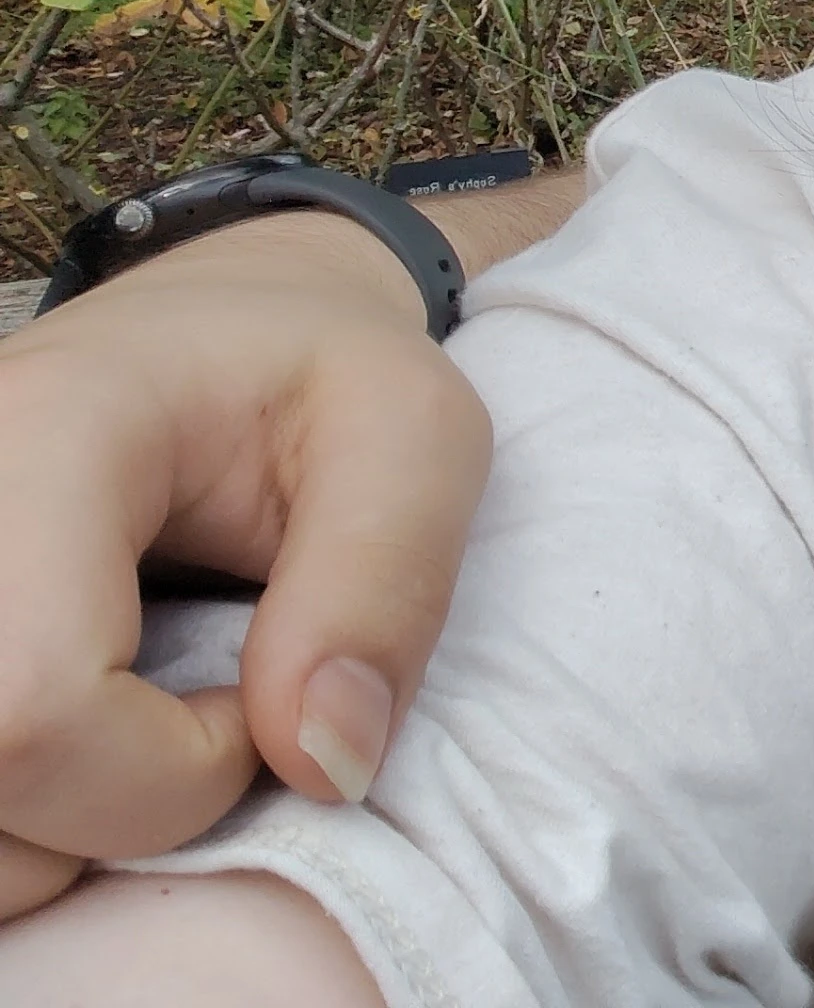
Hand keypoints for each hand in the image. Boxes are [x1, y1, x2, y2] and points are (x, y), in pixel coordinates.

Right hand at [0, 200, 523, 917]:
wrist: (202, 342)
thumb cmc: (313, 382)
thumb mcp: (415, 435)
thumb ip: (388, 587)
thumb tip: (322, 765)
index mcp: (34, 437)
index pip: (32, 710)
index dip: (175, 768)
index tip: (263, 698)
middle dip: (123, 812)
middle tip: (203, 712)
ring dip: (68, 830)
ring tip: (135, 718)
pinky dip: (27, 824)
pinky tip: (81, 736)